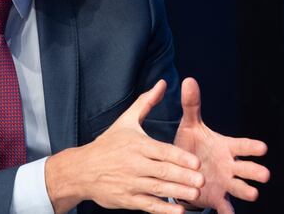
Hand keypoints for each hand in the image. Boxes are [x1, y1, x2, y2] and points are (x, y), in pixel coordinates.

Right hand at [45, 80, 205, 213]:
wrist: (81, 170)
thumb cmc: (107, 144)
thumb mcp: (125, 121)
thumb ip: (146, 102)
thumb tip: (162, 83)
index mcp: (137, 145)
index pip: (162, 151)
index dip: (180, 157)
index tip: (197, 161)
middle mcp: (134, 164)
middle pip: (162, 171)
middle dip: (183, 176)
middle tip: (202, 179)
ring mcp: (130, 183)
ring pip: (158, 189)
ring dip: (178, 193)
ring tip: (195, 194)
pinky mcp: (126, 199)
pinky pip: (148, 205)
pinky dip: (163, 209)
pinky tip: (179, 211)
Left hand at [173, 78, 269, 213]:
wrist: (182, 169)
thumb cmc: (192, 144)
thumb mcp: (190, 125)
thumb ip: (192, 105)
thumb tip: (187, 80)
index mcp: (226, 147)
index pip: (242, 146)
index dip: (252, 147)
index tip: (262, 147)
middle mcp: (230, 165)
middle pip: (246, 168)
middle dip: (255, 171)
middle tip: (264, 174)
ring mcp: (225, 182)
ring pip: (240, 187)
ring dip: (246, 190)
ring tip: (253, 194)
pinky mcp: (217, 198)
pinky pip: (224, 207)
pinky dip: (227, 211)